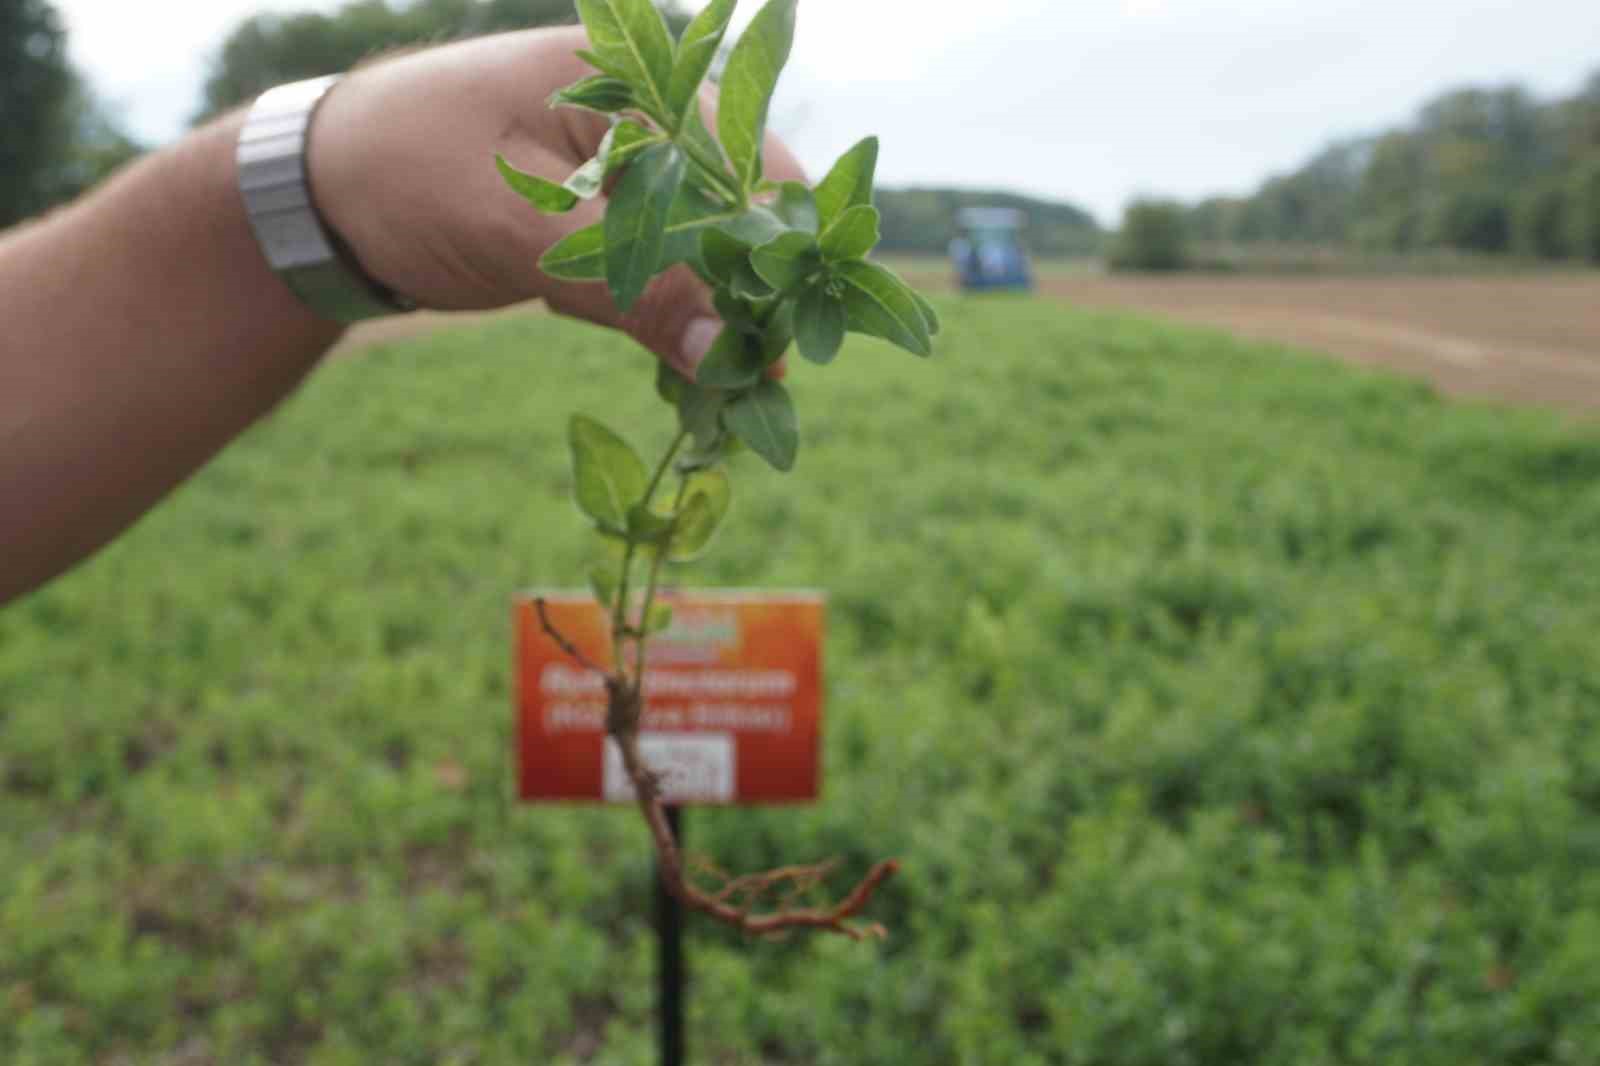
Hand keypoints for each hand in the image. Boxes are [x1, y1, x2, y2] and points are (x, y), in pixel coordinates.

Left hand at [307, 27, 805, 377]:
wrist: (320, 189)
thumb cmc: (403, 170)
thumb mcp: (512, 225)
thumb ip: (624, 284)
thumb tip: (725, 353)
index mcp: (642, 87)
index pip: (757, 174)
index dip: (778, 264)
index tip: (774, 351)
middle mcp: (654, 122)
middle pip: (747, 219)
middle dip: (751, 301)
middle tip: (747, 385)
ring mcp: (636, 174)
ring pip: (713, 255)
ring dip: (717, 321)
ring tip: (721, 392)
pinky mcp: (612, 222)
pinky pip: (670, 273)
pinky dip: (676, 321)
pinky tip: (681, 369)